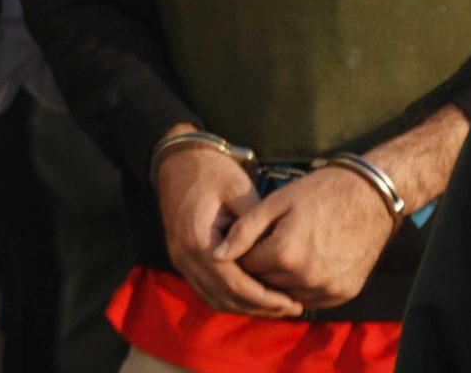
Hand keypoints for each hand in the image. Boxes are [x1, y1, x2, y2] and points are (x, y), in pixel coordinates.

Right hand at [155, 137, 302, 317]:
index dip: (261, 296)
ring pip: (214, 298)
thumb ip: (252, 222)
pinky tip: (254, 298)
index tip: (288, 301)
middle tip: (291, 308)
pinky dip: (231, 299)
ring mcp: (181, 261)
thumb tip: (272, 251)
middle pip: (223, 296)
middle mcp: (185, 257)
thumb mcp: (237, 188)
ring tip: (277, 307)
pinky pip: (208, 290)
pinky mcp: (184, 261)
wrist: (179, 162)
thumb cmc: (212, 170)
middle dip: (258, 307)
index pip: (232, 281)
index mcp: (198, 239)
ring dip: (245, 307)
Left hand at [215, 165, 393, 308]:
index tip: (256, 235)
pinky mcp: (342, 293)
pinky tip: (312, 260)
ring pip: (287, 293)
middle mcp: (304, 277)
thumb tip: (216, 255)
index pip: (247, 264)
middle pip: (266, 282)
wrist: (372, 195)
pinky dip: (306, 284)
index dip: (248, 249)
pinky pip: (312, 298)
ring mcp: (325, 288)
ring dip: (284, 278)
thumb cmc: (323, 190)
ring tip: (294, 248)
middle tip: (275, 241)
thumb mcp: (280, 200)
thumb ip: (245, 229)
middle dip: (264, 265)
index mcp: (285, 252)